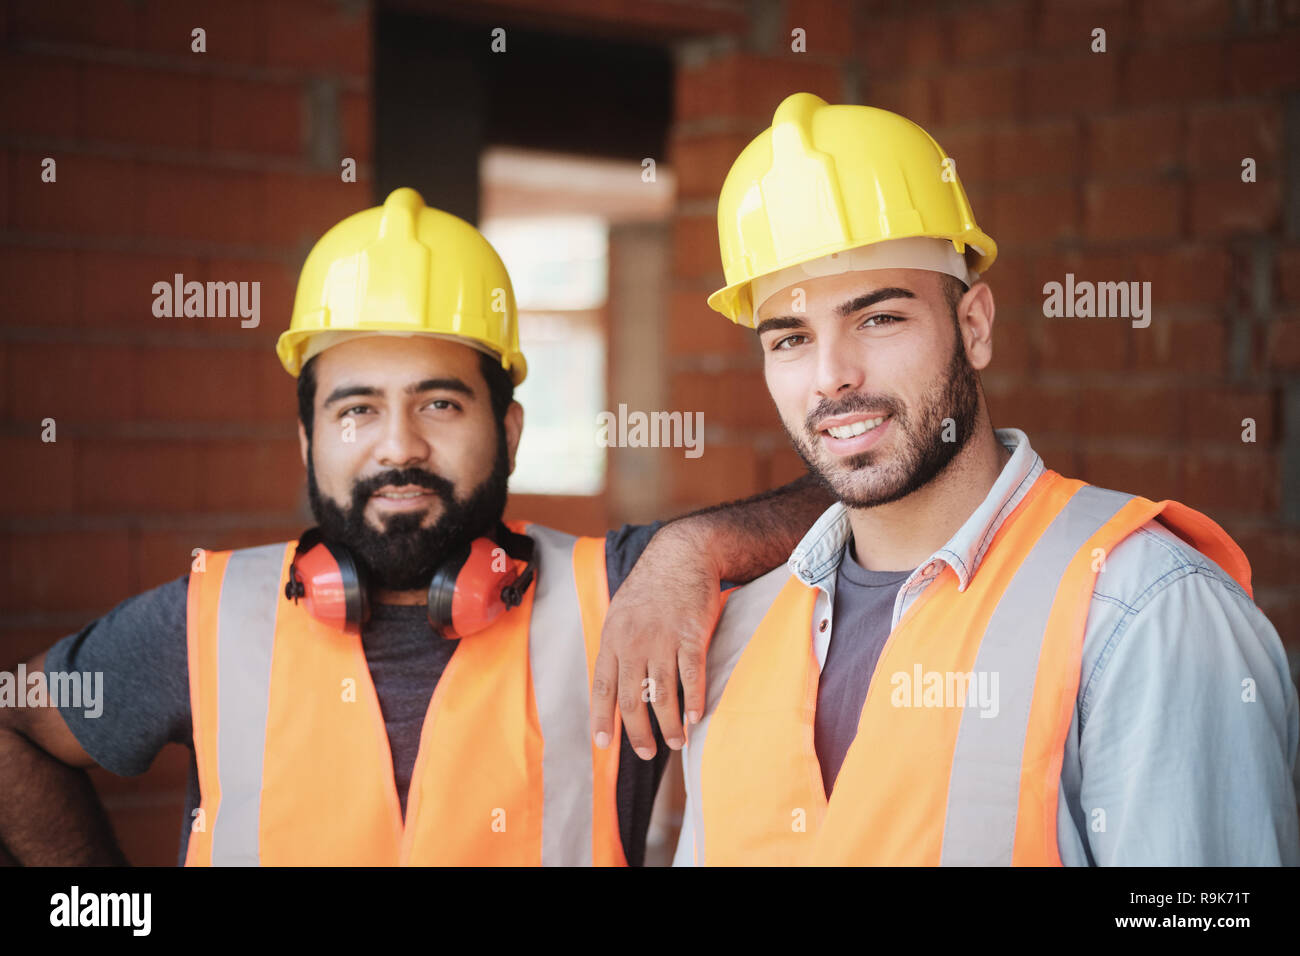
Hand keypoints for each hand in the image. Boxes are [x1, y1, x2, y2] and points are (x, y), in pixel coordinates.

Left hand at [590, 521, 720, 758]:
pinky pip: (691, 676)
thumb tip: (611, 683)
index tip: (603, 744)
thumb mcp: (621, 612)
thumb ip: (616, 646)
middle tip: (647, 754)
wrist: (683, 554)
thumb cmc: (652, 587)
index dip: (602, 718)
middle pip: (631, 699)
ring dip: (669, 725)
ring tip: (676, 743)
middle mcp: (634, 641)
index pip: (602, 687)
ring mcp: (664, 638)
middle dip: (637, 733)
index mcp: (613, 637)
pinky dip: (694, 701)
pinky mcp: (692, 634)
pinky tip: (697, 718)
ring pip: (662, 694)